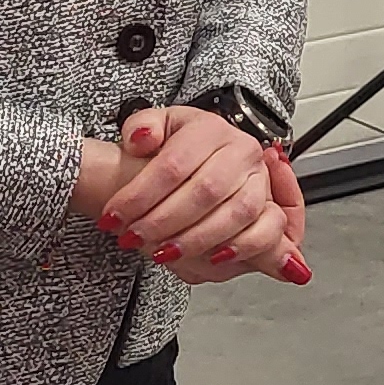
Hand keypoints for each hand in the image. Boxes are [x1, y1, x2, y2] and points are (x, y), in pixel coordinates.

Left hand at [101, 106, 306, 283]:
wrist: (203, 161)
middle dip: (163, 221)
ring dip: (196, 239)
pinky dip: (241, 246)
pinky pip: (265, 230)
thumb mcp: (156, 126)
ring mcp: (259, 179)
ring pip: (235, 212)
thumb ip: (140, 127)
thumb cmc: (179, 148)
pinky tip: (214, 257)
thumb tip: (141, 139)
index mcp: (210, 128)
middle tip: (134, 238)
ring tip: (163, 253)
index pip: (172, 164)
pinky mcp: (270, 206)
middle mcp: (241, 150)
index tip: (113, 216)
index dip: (140, 195)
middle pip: (204, 191)